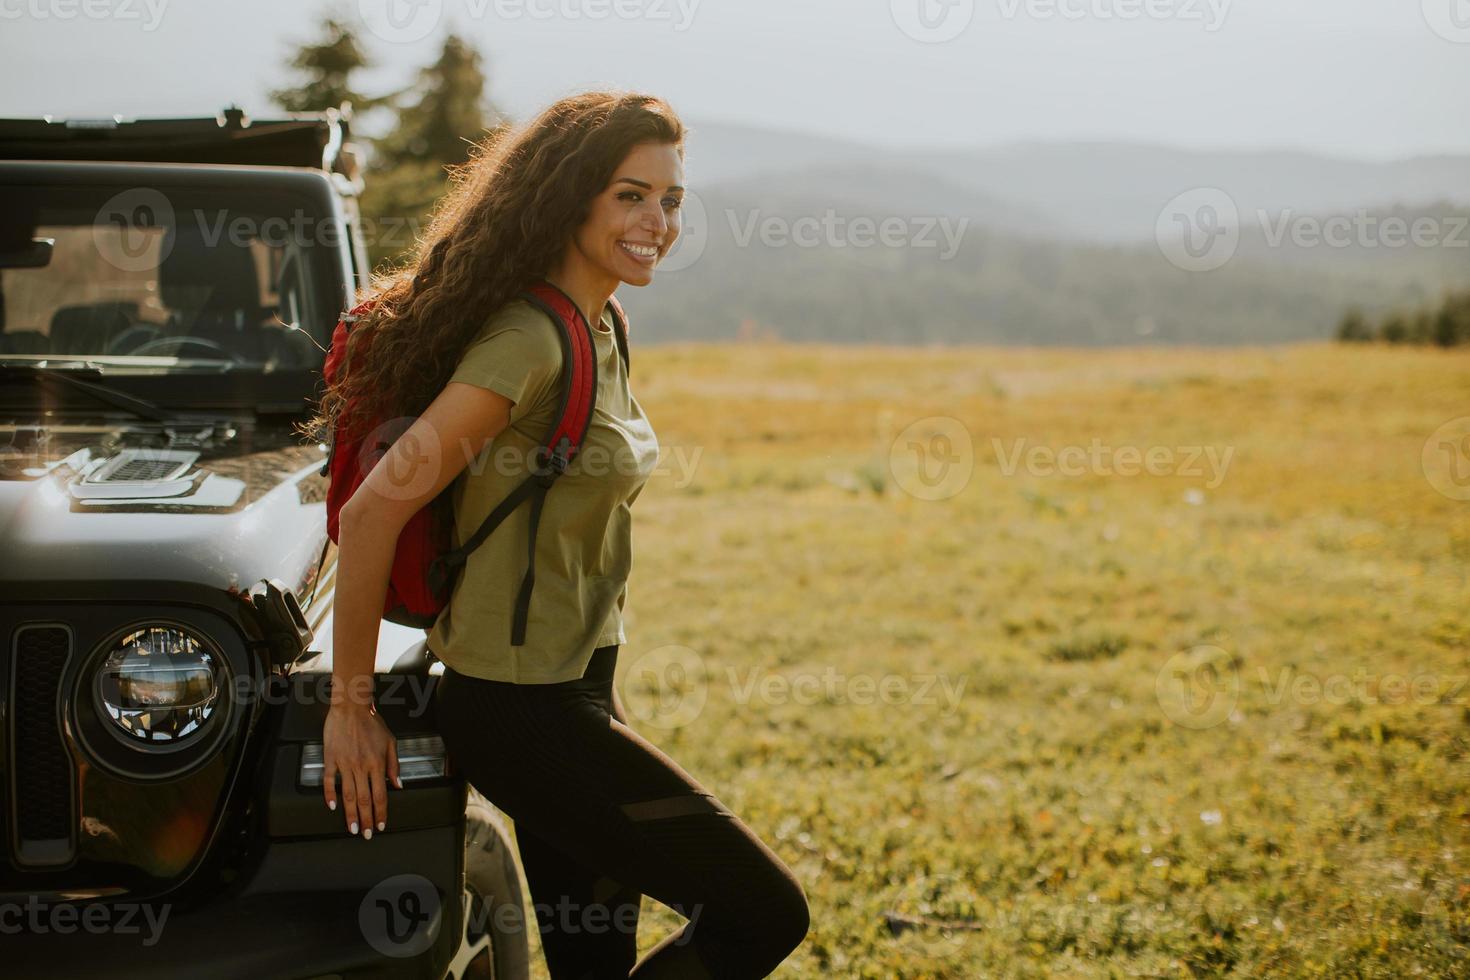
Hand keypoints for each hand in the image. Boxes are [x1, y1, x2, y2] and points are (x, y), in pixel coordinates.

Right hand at [322, 701, 400, 837]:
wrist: (351, 707)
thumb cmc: (372, 722)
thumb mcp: (390, 742)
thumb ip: (394, 765)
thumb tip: (398, 784)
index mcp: (377, 763)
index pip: (380, 795)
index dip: (381, 812)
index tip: (381, 825)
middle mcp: (361, 766)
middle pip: (364, 800)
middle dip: (366, 820)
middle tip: (366, 834)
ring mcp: (344, 764)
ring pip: (347, 795)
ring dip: (350, 814)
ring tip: (352, 828)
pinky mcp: (331, 759)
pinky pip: (329, 781)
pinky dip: (329, 795)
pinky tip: (332, 806)